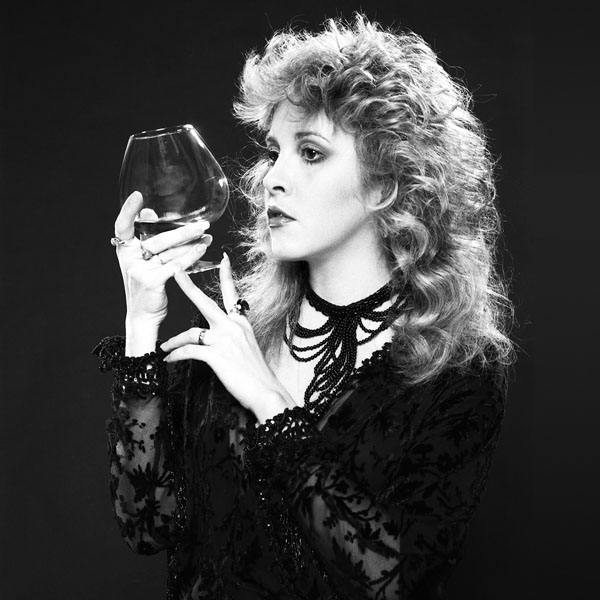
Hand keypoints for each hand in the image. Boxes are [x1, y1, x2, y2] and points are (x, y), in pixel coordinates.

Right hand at [114, 191, 211, 327]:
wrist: (143, 318)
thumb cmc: (148, 287)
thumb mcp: (145, 262)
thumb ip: (150, 240)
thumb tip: (150, 212)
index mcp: (124, 251)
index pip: (122, 226)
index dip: (127, 210)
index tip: (138, 196)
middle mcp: (129, 259)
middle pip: (158, 239)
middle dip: (183, 232)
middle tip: (203, 225)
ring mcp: (139, 270)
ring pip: (170, 252)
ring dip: (192, 243)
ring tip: (208, 236)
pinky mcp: (151, 281)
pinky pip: (175, 265)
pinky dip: (190, 257)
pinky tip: (202, 250)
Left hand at [160, 253, 295, 422]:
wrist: (267, 392)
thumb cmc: (257, 374)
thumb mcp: (249, 348)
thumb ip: (235, 337)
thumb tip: (222, 338)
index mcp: (241, 323)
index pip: (232, 295)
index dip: (226, 276)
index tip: (223, 259)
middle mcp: (233, 326)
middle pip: (205, 302)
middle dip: (187, 286)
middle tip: (174, 270)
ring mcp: (224, 339)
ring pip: (189, 333)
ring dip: (173, 342)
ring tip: (164, 348)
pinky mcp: (216, 355)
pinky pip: (188, 351)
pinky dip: (175, 355)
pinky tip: (169, 360)